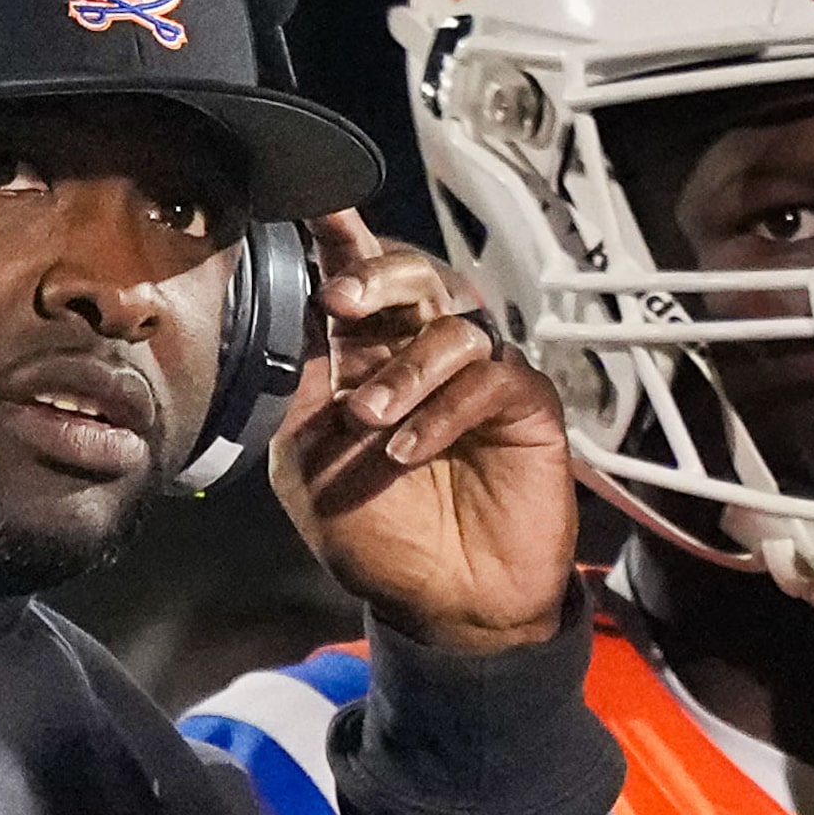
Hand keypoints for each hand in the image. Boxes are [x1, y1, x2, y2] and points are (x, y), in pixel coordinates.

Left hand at [268, 210, 575, 655]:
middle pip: (413, 278)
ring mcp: (476, 380)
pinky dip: (444, 408)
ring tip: (371, 422)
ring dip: (403, 370)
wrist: (439, 606)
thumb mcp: (308, 464)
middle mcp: (422, 359)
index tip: (317, 209)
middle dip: (376, 275)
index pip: (354, 288)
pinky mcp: (524, 409)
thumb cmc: (378, 537)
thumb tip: (290, 322)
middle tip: (341, 301)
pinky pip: (492, 376)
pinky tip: (408, 449)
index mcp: (365, 364)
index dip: (340, 244)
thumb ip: (300, 394)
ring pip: (452, 326)